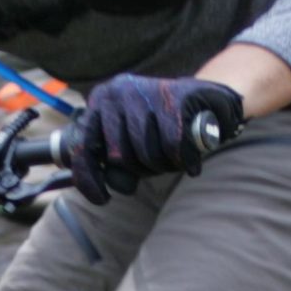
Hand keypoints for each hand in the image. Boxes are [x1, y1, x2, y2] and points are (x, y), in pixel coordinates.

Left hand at [63, 75, 245, 204]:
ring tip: (176, 156)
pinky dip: (184, 160)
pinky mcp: (172, 96)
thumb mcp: (131, 145)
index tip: (102, 199)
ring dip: (165, 166)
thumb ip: (115, 164)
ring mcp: (142, 91)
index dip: (89, 178)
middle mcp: (115, 92)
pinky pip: (172, 146)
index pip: (82, 146)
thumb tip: (112, 183)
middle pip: (119, 156)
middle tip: (159, 162)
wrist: (207, 100)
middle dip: (142, 169)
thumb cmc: (163, 128)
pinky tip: (192, 162)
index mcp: (99, 102)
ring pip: (146, 153)